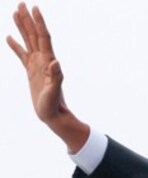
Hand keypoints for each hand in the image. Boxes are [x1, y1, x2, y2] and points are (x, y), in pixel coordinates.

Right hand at [7, 2, 87, 150]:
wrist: (54, 115)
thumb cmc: (54, 105)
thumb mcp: (54, 91)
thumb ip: (56, 77)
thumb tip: (55, 62)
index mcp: (48, 61)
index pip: (43, 37)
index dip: (39, 22)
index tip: (34, 8)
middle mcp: (43, 60)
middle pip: (34, 35)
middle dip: (28, 19)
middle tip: (21, 3)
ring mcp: (37, 65)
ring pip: (27, 41)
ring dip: (22, 27)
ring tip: (15, 13)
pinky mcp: (31, 71)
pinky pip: (21, 55)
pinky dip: (15, 45)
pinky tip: (9, 37)